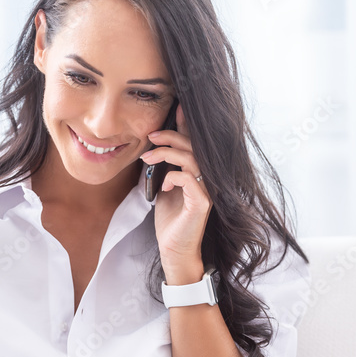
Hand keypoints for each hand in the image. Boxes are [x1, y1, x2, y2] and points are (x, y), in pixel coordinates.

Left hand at [140, 102, 210, 271]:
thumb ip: (164, 169)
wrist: (174, 250)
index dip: (186, 125)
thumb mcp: (163, 188)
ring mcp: (207, 190)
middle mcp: (206, 179)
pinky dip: (172, 176)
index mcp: (198, 174)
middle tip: (151, 135)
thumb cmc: (170, 221)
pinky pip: (188, 178)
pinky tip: (164, 185)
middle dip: (171, 136)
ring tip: (148, 158)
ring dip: (166, 154)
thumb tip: (155, 148)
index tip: (176, 107)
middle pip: (193, 146)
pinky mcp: (202, 202)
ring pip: (191, 159)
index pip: (194, 144)